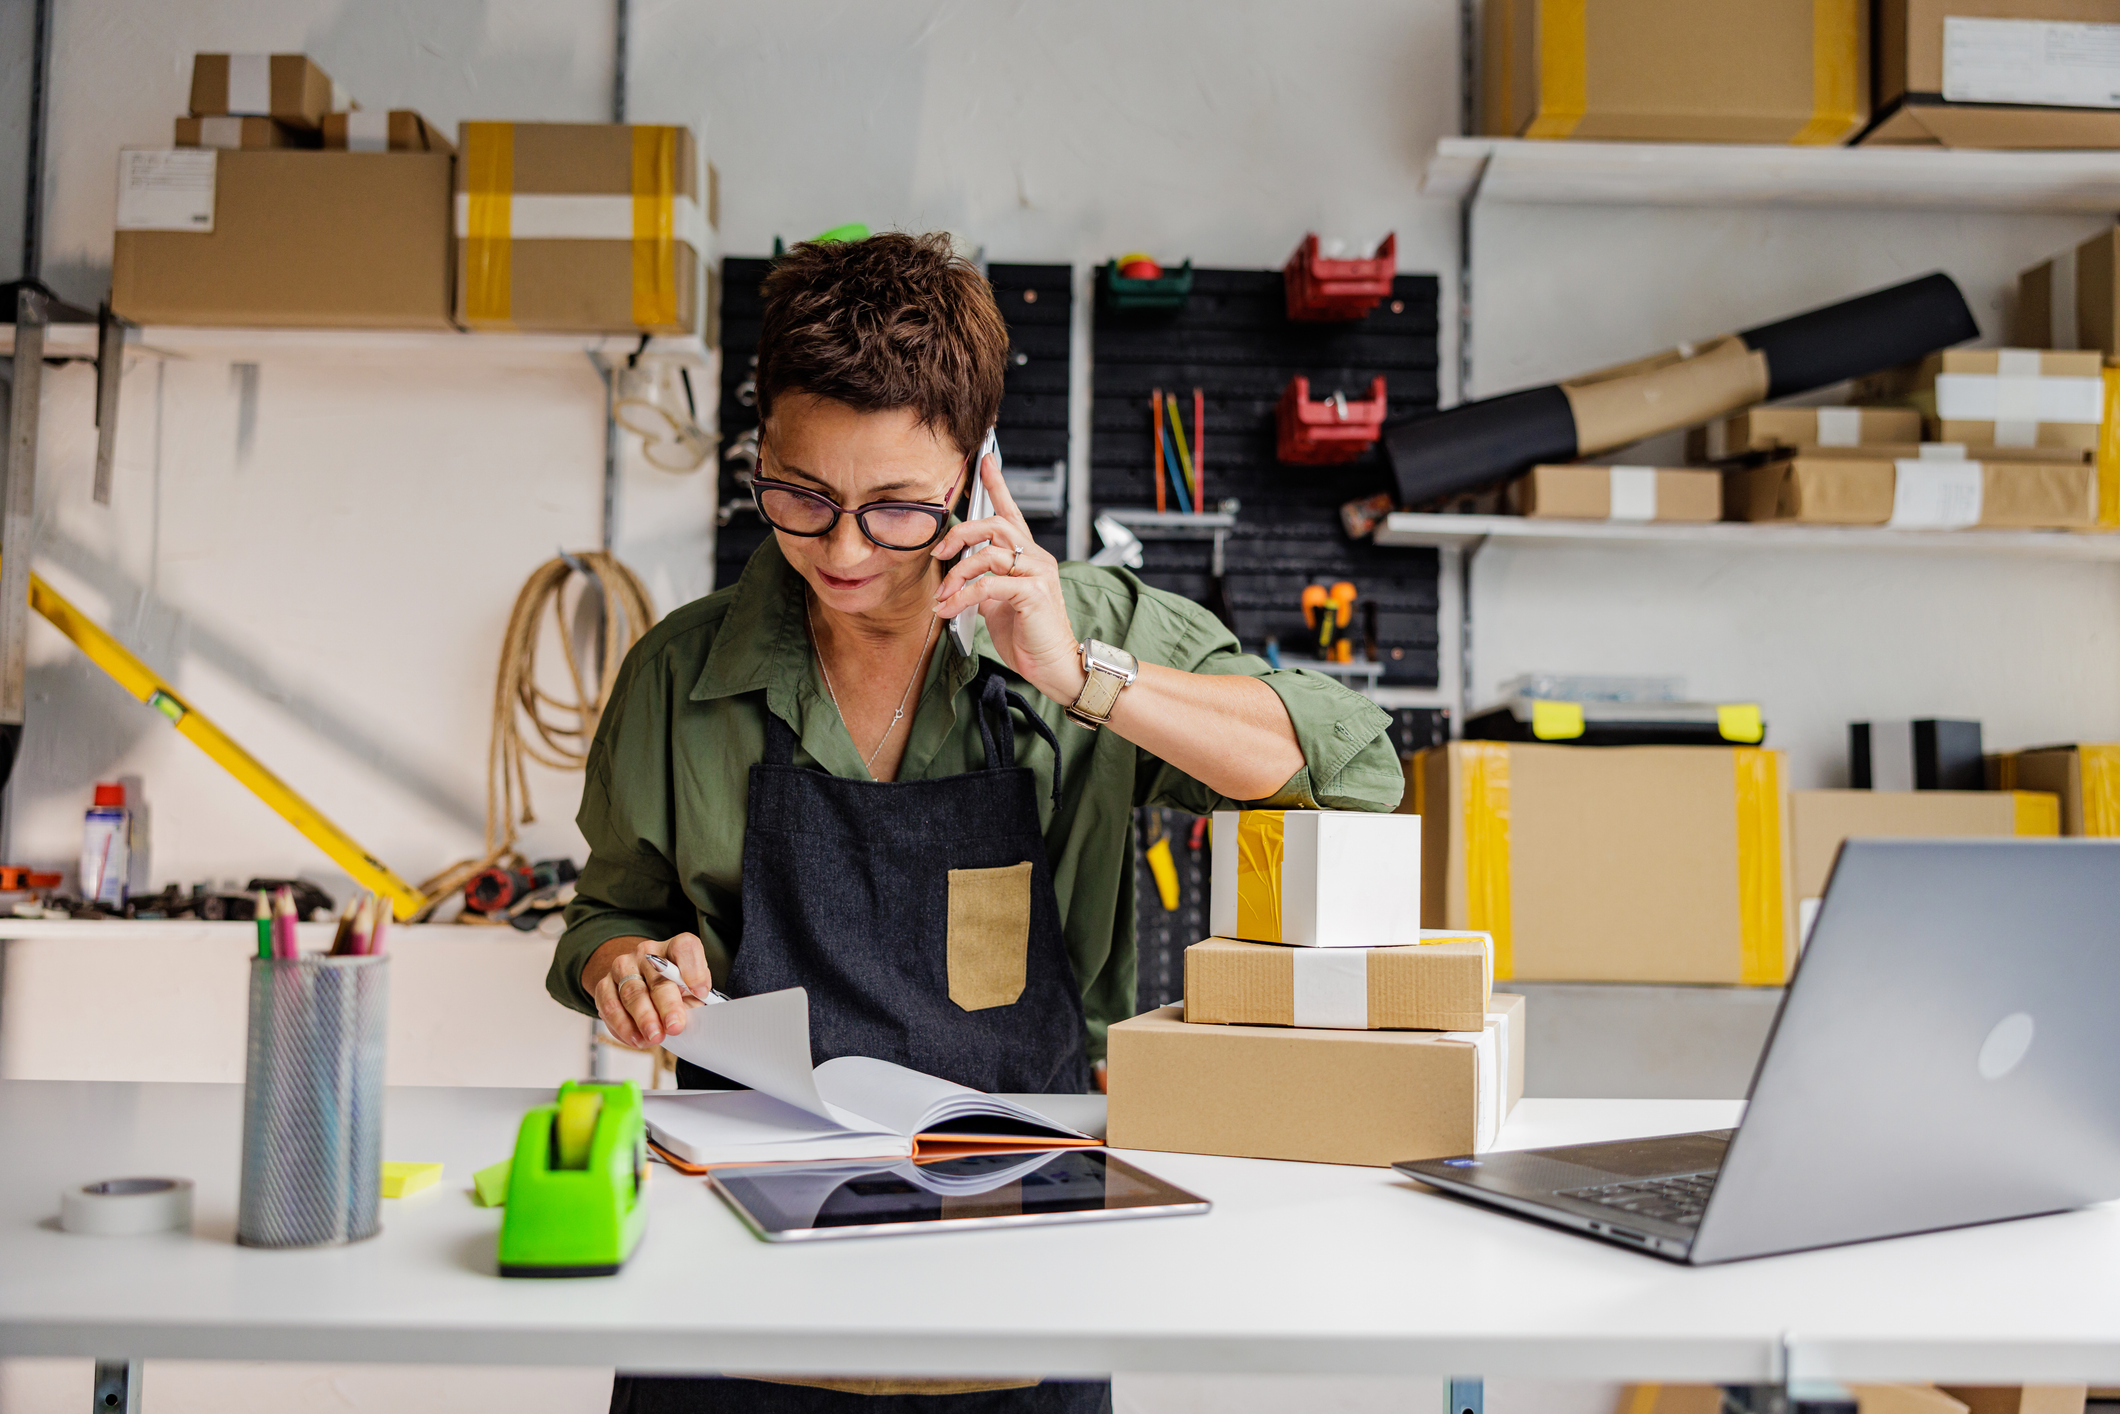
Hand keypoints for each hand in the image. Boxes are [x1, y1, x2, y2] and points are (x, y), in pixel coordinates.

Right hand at [582, 932, 713, 1048]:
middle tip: (675, 1027)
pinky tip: (637, 1039)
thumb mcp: (690, 993)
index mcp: (674, 949)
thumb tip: (702, 1020)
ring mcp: (623, 967)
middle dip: (667, 1005)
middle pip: (657, 977)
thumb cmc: (672, 990)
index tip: (701, 991)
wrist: (639, 983)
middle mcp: (647, 954)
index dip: (694, 969)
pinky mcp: (603, 985)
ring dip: (643, 1018)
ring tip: (654, 1037)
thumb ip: (695, 1002)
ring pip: (631, 992)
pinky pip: (610, 1006)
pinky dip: (623, 1026)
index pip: (685, 947)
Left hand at [931, 453, 1086, 703]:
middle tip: (938, 553)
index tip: (984, 460)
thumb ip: (986, 581)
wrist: (1055, 665)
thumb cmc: (1030, 635)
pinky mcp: (1032, 593)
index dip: (997, 484)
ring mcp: (1037, 573)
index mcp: (1029, 556)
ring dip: (956, 574)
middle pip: (994, 524)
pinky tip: (949, 610)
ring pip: (987, 553)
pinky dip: (962, 596)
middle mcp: (1036, 558)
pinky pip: (988, 584)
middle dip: (959, 534)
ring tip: (942, 596)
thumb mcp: (1000, 602)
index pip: (1012, 512)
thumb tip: (958, 574)